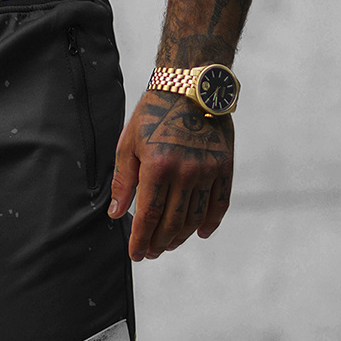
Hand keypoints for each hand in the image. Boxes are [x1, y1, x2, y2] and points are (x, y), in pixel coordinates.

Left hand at [107, 90, 233, 261]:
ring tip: (169, 245)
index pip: (148, 216)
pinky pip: (219, 203)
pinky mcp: (224, 166)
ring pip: (194, 218)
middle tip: (151, 253)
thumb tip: (116, 215)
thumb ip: (123, 182)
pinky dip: (210, 223)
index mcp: (157, 167)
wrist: (190, 86)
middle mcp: (185, 172)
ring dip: (181, 237)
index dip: (140, 240)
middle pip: (172, 223)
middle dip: (158, 244)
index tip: (136, 255)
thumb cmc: (153, 115)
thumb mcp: (128, 145)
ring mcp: (208, 170)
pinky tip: (200, 233)